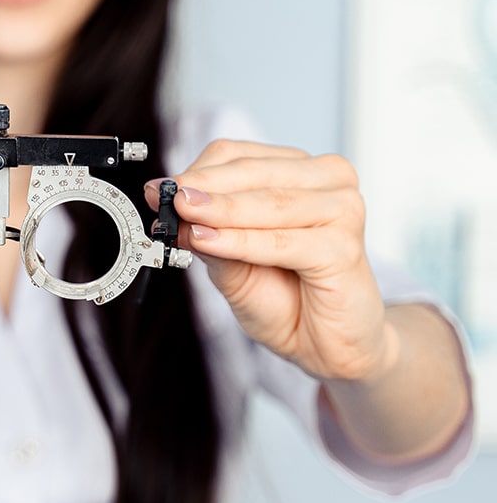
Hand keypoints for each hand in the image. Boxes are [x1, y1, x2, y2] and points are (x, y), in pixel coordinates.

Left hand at [145, 139, 394, 381]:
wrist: (324, 346)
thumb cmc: (285, 298)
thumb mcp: (231, 263)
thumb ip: (207, 232)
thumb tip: (173, 206)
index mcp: (300, 171)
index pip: (238, 156)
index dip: (196, 172)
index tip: (158, 190)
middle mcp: (327, 182)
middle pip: (252, 173)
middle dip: (203, 190)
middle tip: (165, 200)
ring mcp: (342, 210)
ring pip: (267, 203)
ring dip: (220, 213)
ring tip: (183, 219)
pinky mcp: (344, 247)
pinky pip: (280, 241)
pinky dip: (241, 241)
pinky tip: (210, 242)